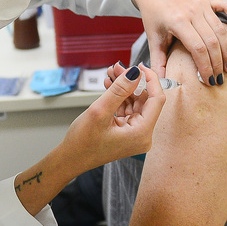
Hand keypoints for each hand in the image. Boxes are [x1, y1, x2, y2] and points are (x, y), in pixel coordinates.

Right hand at [13, 64, 165, 215]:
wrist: (70, 159)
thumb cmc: (82, 142)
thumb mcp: (100, 111)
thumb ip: (119, 90)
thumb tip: (135, 72)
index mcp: (142, 133)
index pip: (156, 99)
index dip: (150, 80)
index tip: (139, 65)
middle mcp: (143, 135)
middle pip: (145, 99)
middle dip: (132, 81)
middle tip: (117, 67)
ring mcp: (135, 134)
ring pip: (135, 102)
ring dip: (124, 87)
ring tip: (111, 73)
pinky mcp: (127, 132)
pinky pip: (128, 108)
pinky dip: (119, 96)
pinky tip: (110, 85)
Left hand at [128, 0, 226, 85]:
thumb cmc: (153, 18)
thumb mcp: (153, 40)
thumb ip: (157, 62)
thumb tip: (162, 84)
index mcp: (177, 22)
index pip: (198, 49)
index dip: (206, 67)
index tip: (209, 81)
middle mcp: (192, 12)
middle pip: (212, 42)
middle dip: (217, 63)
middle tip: (219, 78)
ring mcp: (201, 4)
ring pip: (221, 30)